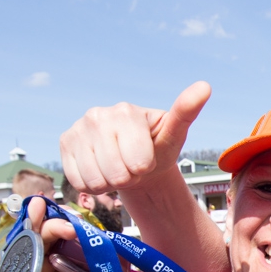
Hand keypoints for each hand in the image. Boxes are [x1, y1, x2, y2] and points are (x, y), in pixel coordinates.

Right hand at [0, 197, 135, 271]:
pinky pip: (19, 247)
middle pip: (58, 239)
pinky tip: (35, 215)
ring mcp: (30, 271)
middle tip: (79, 222)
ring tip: (57, 215)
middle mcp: (48, 270)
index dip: (88, 238)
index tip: (100, 231)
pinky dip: (27, 229)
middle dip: (68, 225)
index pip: (79, 250)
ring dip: (47, 222)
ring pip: (39, 237)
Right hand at [60, 81, 211, 196]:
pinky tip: (100, 170)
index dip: (145, 168)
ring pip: (95, 180)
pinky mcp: (65, 143)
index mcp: (126, 112)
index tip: (147, 158)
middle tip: (131, 166)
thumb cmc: (157, 147)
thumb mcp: (174, 134)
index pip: (138, 163)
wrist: (134, 160)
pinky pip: (78, 181)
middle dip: (128, 177)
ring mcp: (78, 128)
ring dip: (110, 183)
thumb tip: (205, 86)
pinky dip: (92, 185)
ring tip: (117, 167)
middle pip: (116, 174)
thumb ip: (186, 112)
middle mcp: (97, 115)